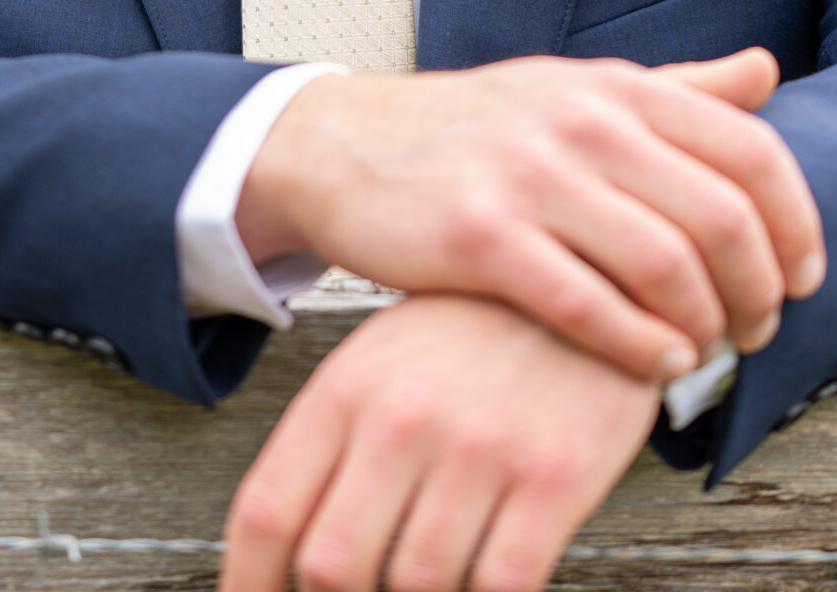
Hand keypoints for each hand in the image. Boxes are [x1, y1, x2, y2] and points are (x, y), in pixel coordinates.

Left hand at [221, 294, 660, 591]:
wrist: (588, 274)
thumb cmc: (473, 332)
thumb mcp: (383, 361)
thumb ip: (332, 448)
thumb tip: (287, 549)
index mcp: (347, 389)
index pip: (267, 511)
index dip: (248, 583)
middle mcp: (403, 419)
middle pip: (332, 565)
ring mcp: (478, 447)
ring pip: (417, 585)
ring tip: (435, 581)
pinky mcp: (553, 475)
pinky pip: (502, 583)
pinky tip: (491, 583)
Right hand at [238, 47, 822, 382]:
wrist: (347, 145)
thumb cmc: (478, 129)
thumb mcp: (579, 89)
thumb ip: (677, 89)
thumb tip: (767, 73)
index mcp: (618, 88)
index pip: (750, 152)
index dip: (796, 223)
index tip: (803, 275)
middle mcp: (584, 123)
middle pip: (722, 216)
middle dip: (760, 289)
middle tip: (760, 328)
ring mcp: (531, 179)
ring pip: (665, 265)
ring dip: (706, 326)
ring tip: (708, 352)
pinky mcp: (481, 239)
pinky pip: (587, 307)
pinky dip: (640, 347)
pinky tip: (657, 365)